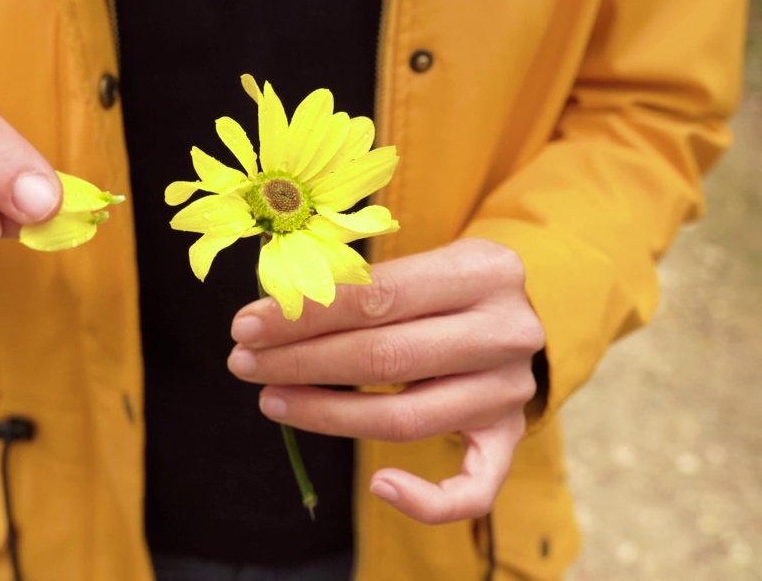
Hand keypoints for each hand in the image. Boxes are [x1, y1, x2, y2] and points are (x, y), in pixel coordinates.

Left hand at [227, 237, 544, 524]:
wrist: (517, 310)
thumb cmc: (445, 282)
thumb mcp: (419, 258)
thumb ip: (357, 281)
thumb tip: (273, 310)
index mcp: (486, 270)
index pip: (378, 296)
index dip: (305, 315)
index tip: (247, 325)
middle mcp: (508, 331)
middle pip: (386, 358)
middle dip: (301, 361)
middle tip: (244, 363)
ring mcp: (511, 390)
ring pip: (407, 418)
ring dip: (327, 415)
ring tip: (272, 400)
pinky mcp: (510, 436)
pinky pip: (472, 490)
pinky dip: (426, 501)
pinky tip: (377, 485)